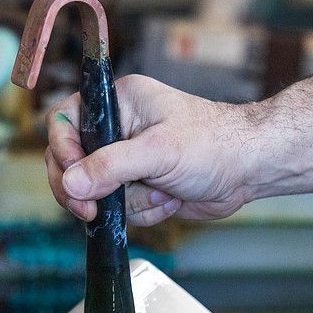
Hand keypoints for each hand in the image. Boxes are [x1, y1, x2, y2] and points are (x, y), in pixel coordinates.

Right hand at [45, 75, 265, 225]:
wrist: (249, 169)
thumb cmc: (214, 144)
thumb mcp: (159, 151)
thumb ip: (111, 166)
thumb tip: (72, 182)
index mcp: (118, 102)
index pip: (65, 121)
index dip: (62, 151)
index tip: (75, 178)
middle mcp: (117, 129)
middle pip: (72, 163)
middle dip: (86, 190)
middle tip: (92, 211)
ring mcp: (127, 160)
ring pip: (97, 192)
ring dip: (129, 202)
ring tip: (163, 190)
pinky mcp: (138, 186)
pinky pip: (120, 208)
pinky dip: (144, 211)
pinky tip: (171, 197)